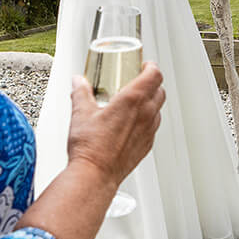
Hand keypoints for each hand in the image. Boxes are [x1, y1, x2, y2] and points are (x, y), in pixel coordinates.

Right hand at [65, 66, 164, 182]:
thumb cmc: (90, 146)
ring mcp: (149, 131)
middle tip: (138, 81)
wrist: (95, 174)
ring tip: (134, 102)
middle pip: (160, 90)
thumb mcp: (80, 112)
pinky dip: (147, 120)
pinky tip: (132, 123)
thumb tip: (78, 82)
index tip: (144, 65)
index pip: (154, 74)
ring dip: (151, 101)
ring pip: (158, 109)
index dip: (151, 66)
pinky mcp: (147, 145)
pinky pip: (153, 126)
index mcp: (133, 100)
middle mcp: (146, 114)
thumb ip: (80, 92)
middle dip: (152, 82)